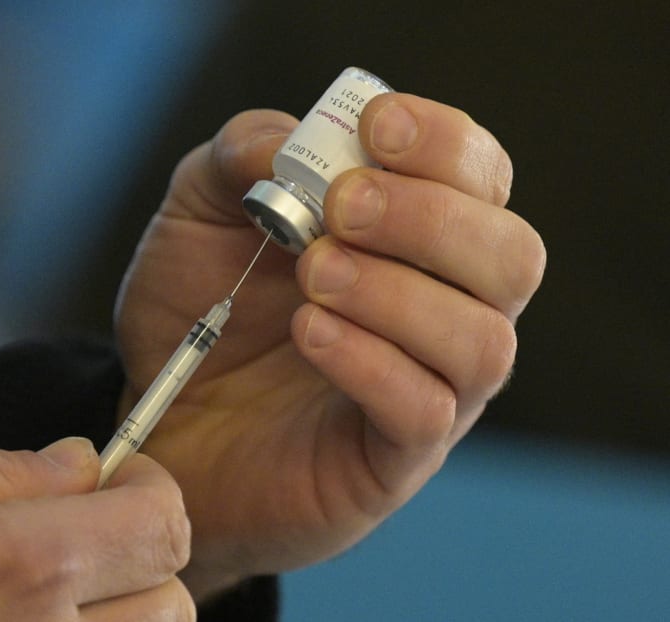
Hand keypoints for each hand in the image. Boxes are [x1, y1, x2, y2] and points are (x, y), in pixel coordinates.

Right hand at [0, 426, 194, 620]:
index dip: (153, 492)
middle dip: (143, 561)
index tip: (121, 484)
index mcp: (22, 565)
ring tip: (54, 595)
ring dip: (125, 617)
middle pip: (173, 602)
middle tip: (89, 541)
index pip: (164, 524)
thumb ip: (6, 468)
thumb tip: (87, 462)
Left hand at [114, 92, 545, 598]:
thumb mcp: (202, 210)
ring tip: (313, 274)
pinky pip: (426, 413)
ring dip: (399, 294)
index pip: (482, 178)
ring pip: (484, 342)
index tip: (376, 127)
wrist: (160, 409)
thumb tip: (292, 139)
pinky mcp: (396, 457)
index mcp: (417, 239)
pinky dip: (372, 362)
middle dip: (431, 220)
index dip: (446, 144)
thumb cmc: (198, 304)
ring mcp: (432, 388)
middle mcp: (446, 311)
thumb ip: (242, 158)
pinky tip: (310, 332)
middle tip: (341, 208)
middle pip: (512, 258)